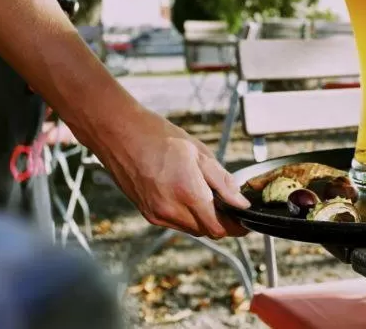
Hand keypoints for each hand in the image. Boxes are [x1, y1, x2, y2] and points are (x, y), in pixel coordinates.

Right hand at [90, 106, 249, 238]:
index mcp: (187, 192)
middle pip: (207, 231)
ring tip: (207, 194)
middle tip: (230, 203)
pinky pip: (176, 223)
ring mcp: (156, 214)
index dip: (236, 227)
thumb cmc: (158, 136)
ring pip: (192, 229)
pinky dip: (188, 215)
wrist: (119, 134)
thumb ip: (222, 181)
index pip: (219, 227)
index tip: (245, 221)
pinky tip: (187, 194)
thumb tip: (240, 202)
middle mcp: (170, 210)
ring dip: (204, 219)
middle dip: (222, 221)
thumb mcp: (199, 152)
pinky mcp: (147, 214)